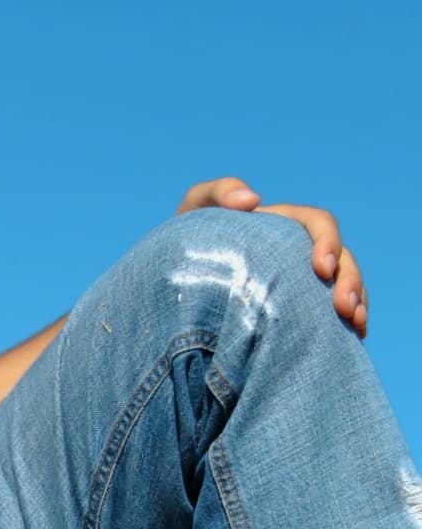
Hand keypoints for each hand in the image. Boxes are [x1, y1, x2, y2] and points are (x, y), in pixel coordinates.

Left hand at [176, 177, 367, 338]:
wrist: (173, 282)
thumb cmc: (184, 242)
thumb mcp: (193, 211)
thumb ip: (217, 192)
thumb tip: (253, 199)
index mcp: (282, 225)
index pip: (318, 224)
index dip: (328, 242)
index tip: (320, 269)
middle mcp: (297, 251)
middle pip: (341, 259)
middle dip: (349, 279)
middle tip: (343, 307)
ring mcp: (299, 281)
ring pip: (343, 286)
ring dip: (356, 301)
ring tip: (353, 323)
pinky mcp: (297, 307)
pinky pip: (330, 314)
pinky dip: (347, 323)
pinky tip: (354, 336)